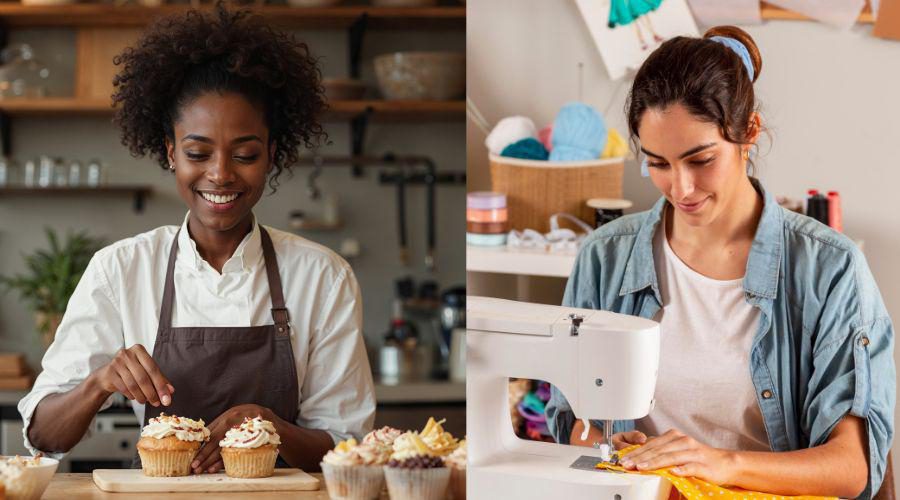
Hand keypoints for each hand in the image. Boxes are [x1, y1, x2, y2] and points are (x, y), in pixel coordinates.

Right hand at [91, 344, 172, 406]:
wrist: (108, 375)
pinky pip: (124, 387)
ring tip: (145, 401)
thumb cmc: (131, 371)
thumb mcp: (146, 372)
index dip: (161, 385)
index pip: (153, 368)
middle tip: (157, 403)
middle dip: (152, 393)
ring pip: (133, 384)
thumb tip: (171, 391)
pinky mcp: (109, 373)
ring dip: (142, 396)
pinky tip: (135, 397)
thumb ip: (159, 380)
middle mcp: (127, 354)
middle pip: (143, 377)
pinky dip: (131, 395)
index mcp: (139, 350)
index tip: (167, 398)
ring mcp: (116, 362)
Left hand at [191, 404, 274, 473]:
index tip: (192, 454)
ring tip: (203, 469)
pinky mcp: (251, 437)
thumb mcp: (238, 418)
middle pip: (215, 439)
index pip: (211, 430)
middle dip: (203, 454)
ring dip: (211, 460)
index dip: (201, 444)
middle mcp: (235, 418)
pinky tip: (216, 468)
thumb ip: (223, 426)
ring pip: (223, 447)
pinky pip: (234, 451)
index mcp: (230, 414)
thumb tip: (204, 439)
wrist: (275, 424)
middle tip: (194, 465)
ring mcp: (243, 427)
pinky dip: (224, 461)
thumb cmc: (252, 422)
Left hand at [618, 429, 735, 484]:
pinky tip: (673, 473)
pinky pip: (690, 467)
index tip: (624, 460)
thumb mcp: (677, 450)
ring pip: (670, 457)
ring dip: (655, 462)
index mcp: (674, 437)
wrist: (725, 463)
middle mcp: (682, 441)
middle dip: (640, 458)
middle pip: (658, 450)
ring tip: (642, 468)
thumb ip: (661, 450)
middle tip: (628, 465)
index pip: (651, 444)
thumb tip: (641, 454)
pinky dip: (681, 469)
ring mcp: (693, 452)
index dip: (636, 452)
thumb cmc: (699, 458)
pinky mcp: (703, 464)